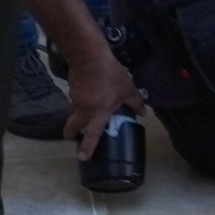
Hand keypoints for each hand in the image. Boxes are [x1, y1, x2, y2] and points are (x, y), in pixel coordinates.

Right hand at [63, 38, 142, 156]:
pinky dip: (78, 102)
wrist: (89, 57)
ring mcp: (74, 100)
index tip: (82, 157)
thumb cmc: (111, 75)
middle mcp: (83, 110)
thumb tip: (143, 113)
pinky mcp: (71, 89)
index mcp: (97, 114)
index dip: (87, 147)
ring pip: (72, 113)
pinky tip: (87, 95)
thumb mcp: (128, 89)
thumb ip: (135, 102)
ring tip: (85, 114)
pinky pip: (73, 101)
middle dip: (72, 134)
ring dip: (76, 117)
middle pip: (72, 127)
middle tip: (75, 136)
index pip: (92, 135)